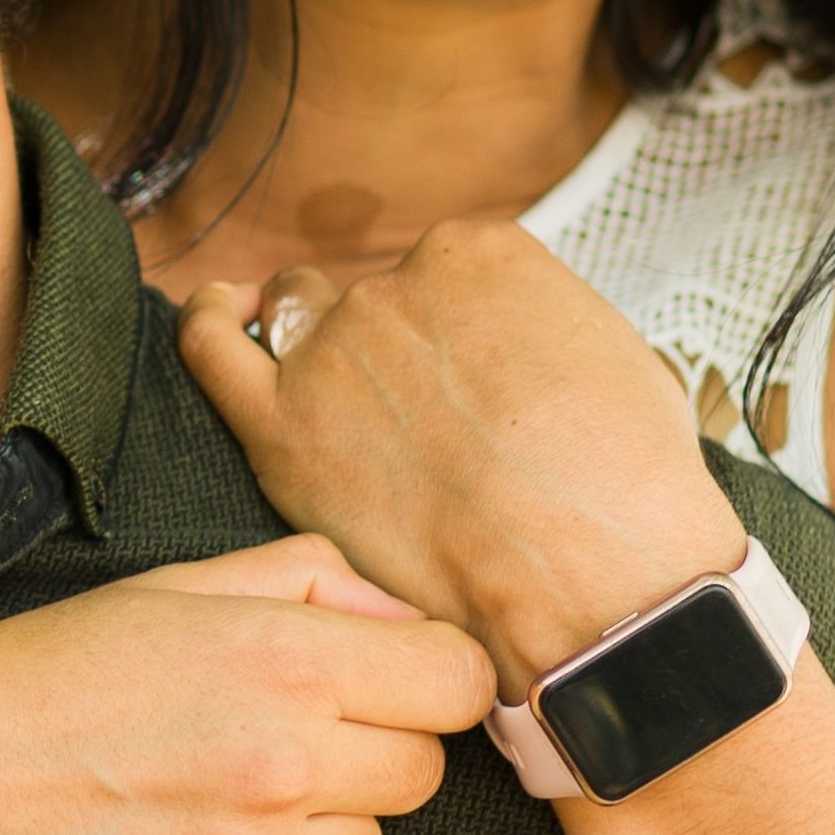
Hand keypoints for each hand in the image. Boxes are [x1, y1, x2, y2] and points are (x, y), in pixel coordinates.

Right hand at [0, 538, 500, 834]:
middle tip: (262, 745)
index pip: (456, 682)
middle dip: (360, 753)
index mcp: (280, 660)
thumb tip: (406, 617)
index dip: (420, 680)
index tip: (378, 688)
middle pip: (418, 774)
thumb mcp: (171, 591)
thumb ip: (309, 581)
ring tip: (206, 809)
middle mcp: (280, 769)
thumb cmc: (37, 680)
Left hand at [176, 217, 750, 697]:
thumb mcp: (617, 361)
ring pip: (298, 314)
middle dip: (393, 345)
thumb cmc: (624, 490)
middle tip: (424, 419)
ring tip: (341, 396)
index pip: (441, 272)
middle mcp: (399, 281)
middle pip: (373, 299)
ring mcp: (335, 349)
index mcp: (481, 252)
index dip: (454, 331)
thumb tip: (518, 355)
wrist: (593, 581)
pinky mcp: (285, 426)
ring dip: (313, 341)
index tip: (471, 379)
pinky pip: (214, 347)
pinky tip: (220, 316)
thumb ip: (541, 332)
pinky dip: (210, 322)